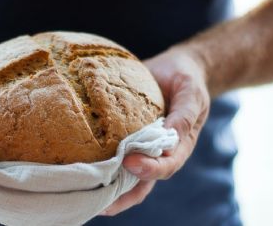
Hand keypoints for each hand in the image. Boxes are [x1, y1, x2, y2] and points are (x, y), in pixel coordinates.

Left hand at [100, 47, 209, 215]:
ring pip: (125, 177)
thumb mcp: (191, 93)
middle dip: (121, 196)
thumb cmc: (186, 80)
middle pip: (142, 183)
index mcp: (180, 145)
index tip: (129, 162)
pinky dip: (100, 167)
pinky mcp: (126, 138)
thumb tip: (170, 134)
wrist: (176, 70)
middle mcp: (159, 153)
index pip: (166, 165)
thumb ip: (184, 114)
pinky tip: (80, 172)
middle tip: (99, 202)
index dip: (150, 169)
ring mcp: (141, 149)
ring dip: (107, 190)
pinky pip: (113, 156)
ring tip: (84, 196)